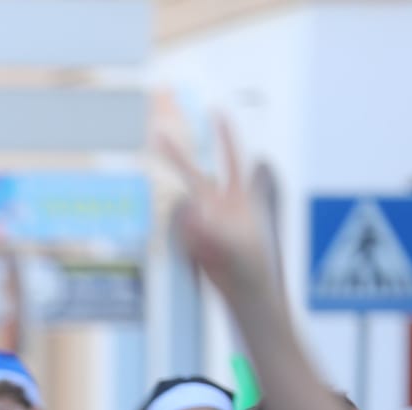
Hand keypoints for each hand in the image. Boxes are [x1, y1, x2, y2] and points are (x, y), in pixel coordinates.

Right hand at [160, 119, 274, 303]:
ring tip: (207, 249)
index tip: (217, 112)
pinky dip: (188, 243)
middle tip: (157, 136)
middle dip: (177, 158)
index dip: (225, 135)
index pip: (232, 159)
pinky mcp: (194, 241)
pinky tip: (203, 257)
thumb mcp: (237, 247)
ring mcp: (206, 224)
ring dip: (190, 227)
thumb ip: (214, 229)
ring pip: (185, 211)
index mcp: (241, 199)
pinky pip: (181, 233)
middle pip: (195, 175)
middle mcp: (221, 206)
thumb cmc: (254, 269)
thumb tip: (193, 211)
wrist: (247, 296)